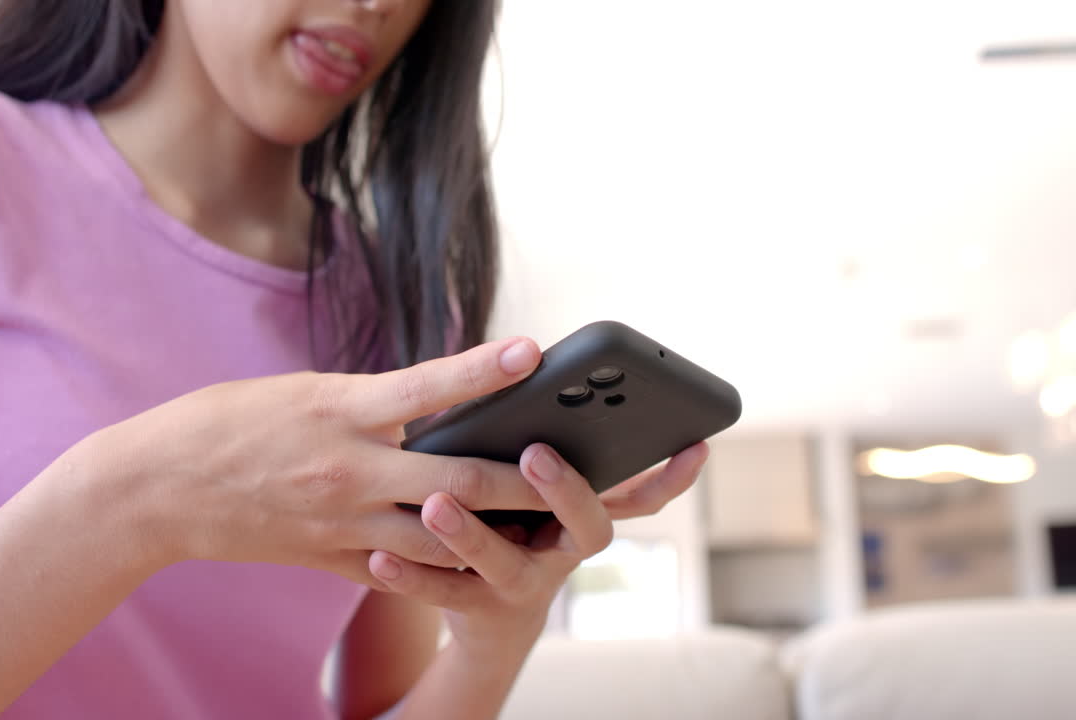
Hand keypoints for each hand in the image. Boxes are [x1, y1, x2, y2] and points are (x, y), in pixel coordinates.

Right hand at [78, 337, 550, 585]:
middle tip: (576, 472)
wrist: (156, 486)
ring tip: (546, 524)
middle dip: (523, 482)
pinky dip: (444, 564)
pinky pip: (402, 569)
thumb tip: (435, 409)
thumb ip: (373, 404)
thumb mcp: (307, 393)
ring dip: (495, 534)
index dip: (483, 370)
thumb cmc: (231, 423)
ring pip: (441, 538)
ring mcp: (341, 521)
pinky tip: (480, 559)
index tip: (533, 352)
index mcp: (339, 409)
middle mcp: (348, 468)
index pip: (426, 386)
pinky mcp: (331, 557)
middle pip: (455, 481)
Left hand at [366, 441, 709, 655]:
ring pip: (507, 564)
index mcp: (582, 514)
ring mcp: (523, 586)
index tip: (693, 443)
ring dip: (473, 534)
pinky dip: (412, 576)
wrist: (486, 620)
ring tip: (437, 503)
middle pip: (588, 528)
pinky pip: (444, 593)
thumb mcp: (528, 484)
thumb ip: (532, 441)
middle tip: (537, 454)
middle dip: (565, 490)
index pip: (641, 495)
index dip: (672, 475)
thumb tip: (527, 361)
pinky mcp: (477, 612)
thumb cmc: (507, 521)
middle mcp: (563, 552)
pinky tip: (382, 553)